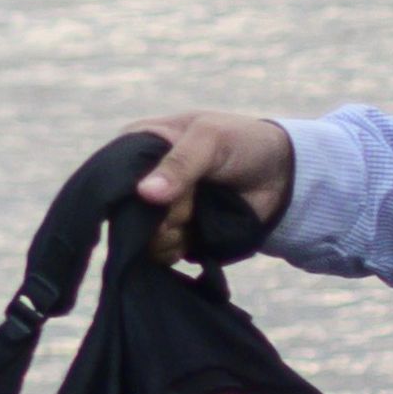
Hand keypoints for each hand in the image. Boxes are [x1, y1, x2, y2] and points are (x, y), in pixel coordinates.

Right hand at [129, 111, 294, 262]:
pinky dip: (176, 249)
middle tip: (188, 203)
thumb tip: (146, 194)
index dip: (130, 191)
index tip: (156, 193)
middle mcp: (140, 180)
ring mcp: (155, 211)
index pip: (110, 176)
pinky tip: (194, 234)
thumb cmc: (243, 143)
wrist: (282, 177)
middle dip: (160, 215)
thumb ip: (180, 164)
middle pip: (125, 213)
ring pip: (141, 238)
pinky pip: (157, 254)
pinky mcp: (171, 235)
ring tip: (197, 215)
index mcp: (138, 146)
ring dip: (172, 233)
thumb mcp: (210, 139)